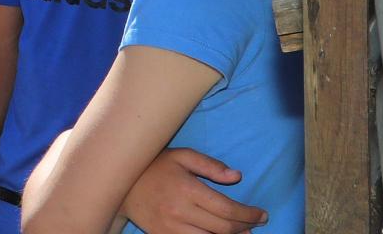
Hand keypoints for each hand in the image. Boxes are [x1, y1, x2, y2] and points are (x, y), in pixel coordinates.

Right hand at [123, 148, 266, 233]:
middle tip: (256, 223)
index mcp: (187, 189)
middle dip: (246, 227)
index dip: (249, 214)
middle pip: (223, 228)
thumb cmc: (155, 166)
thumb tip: (237, 176)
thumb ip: (210, 165)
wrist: (120, 183)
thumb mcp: (181, 156)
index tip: (262, 214)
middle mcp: (179, 211)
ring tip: (243, 233)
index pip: (227, 209)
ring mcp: (170, 228)